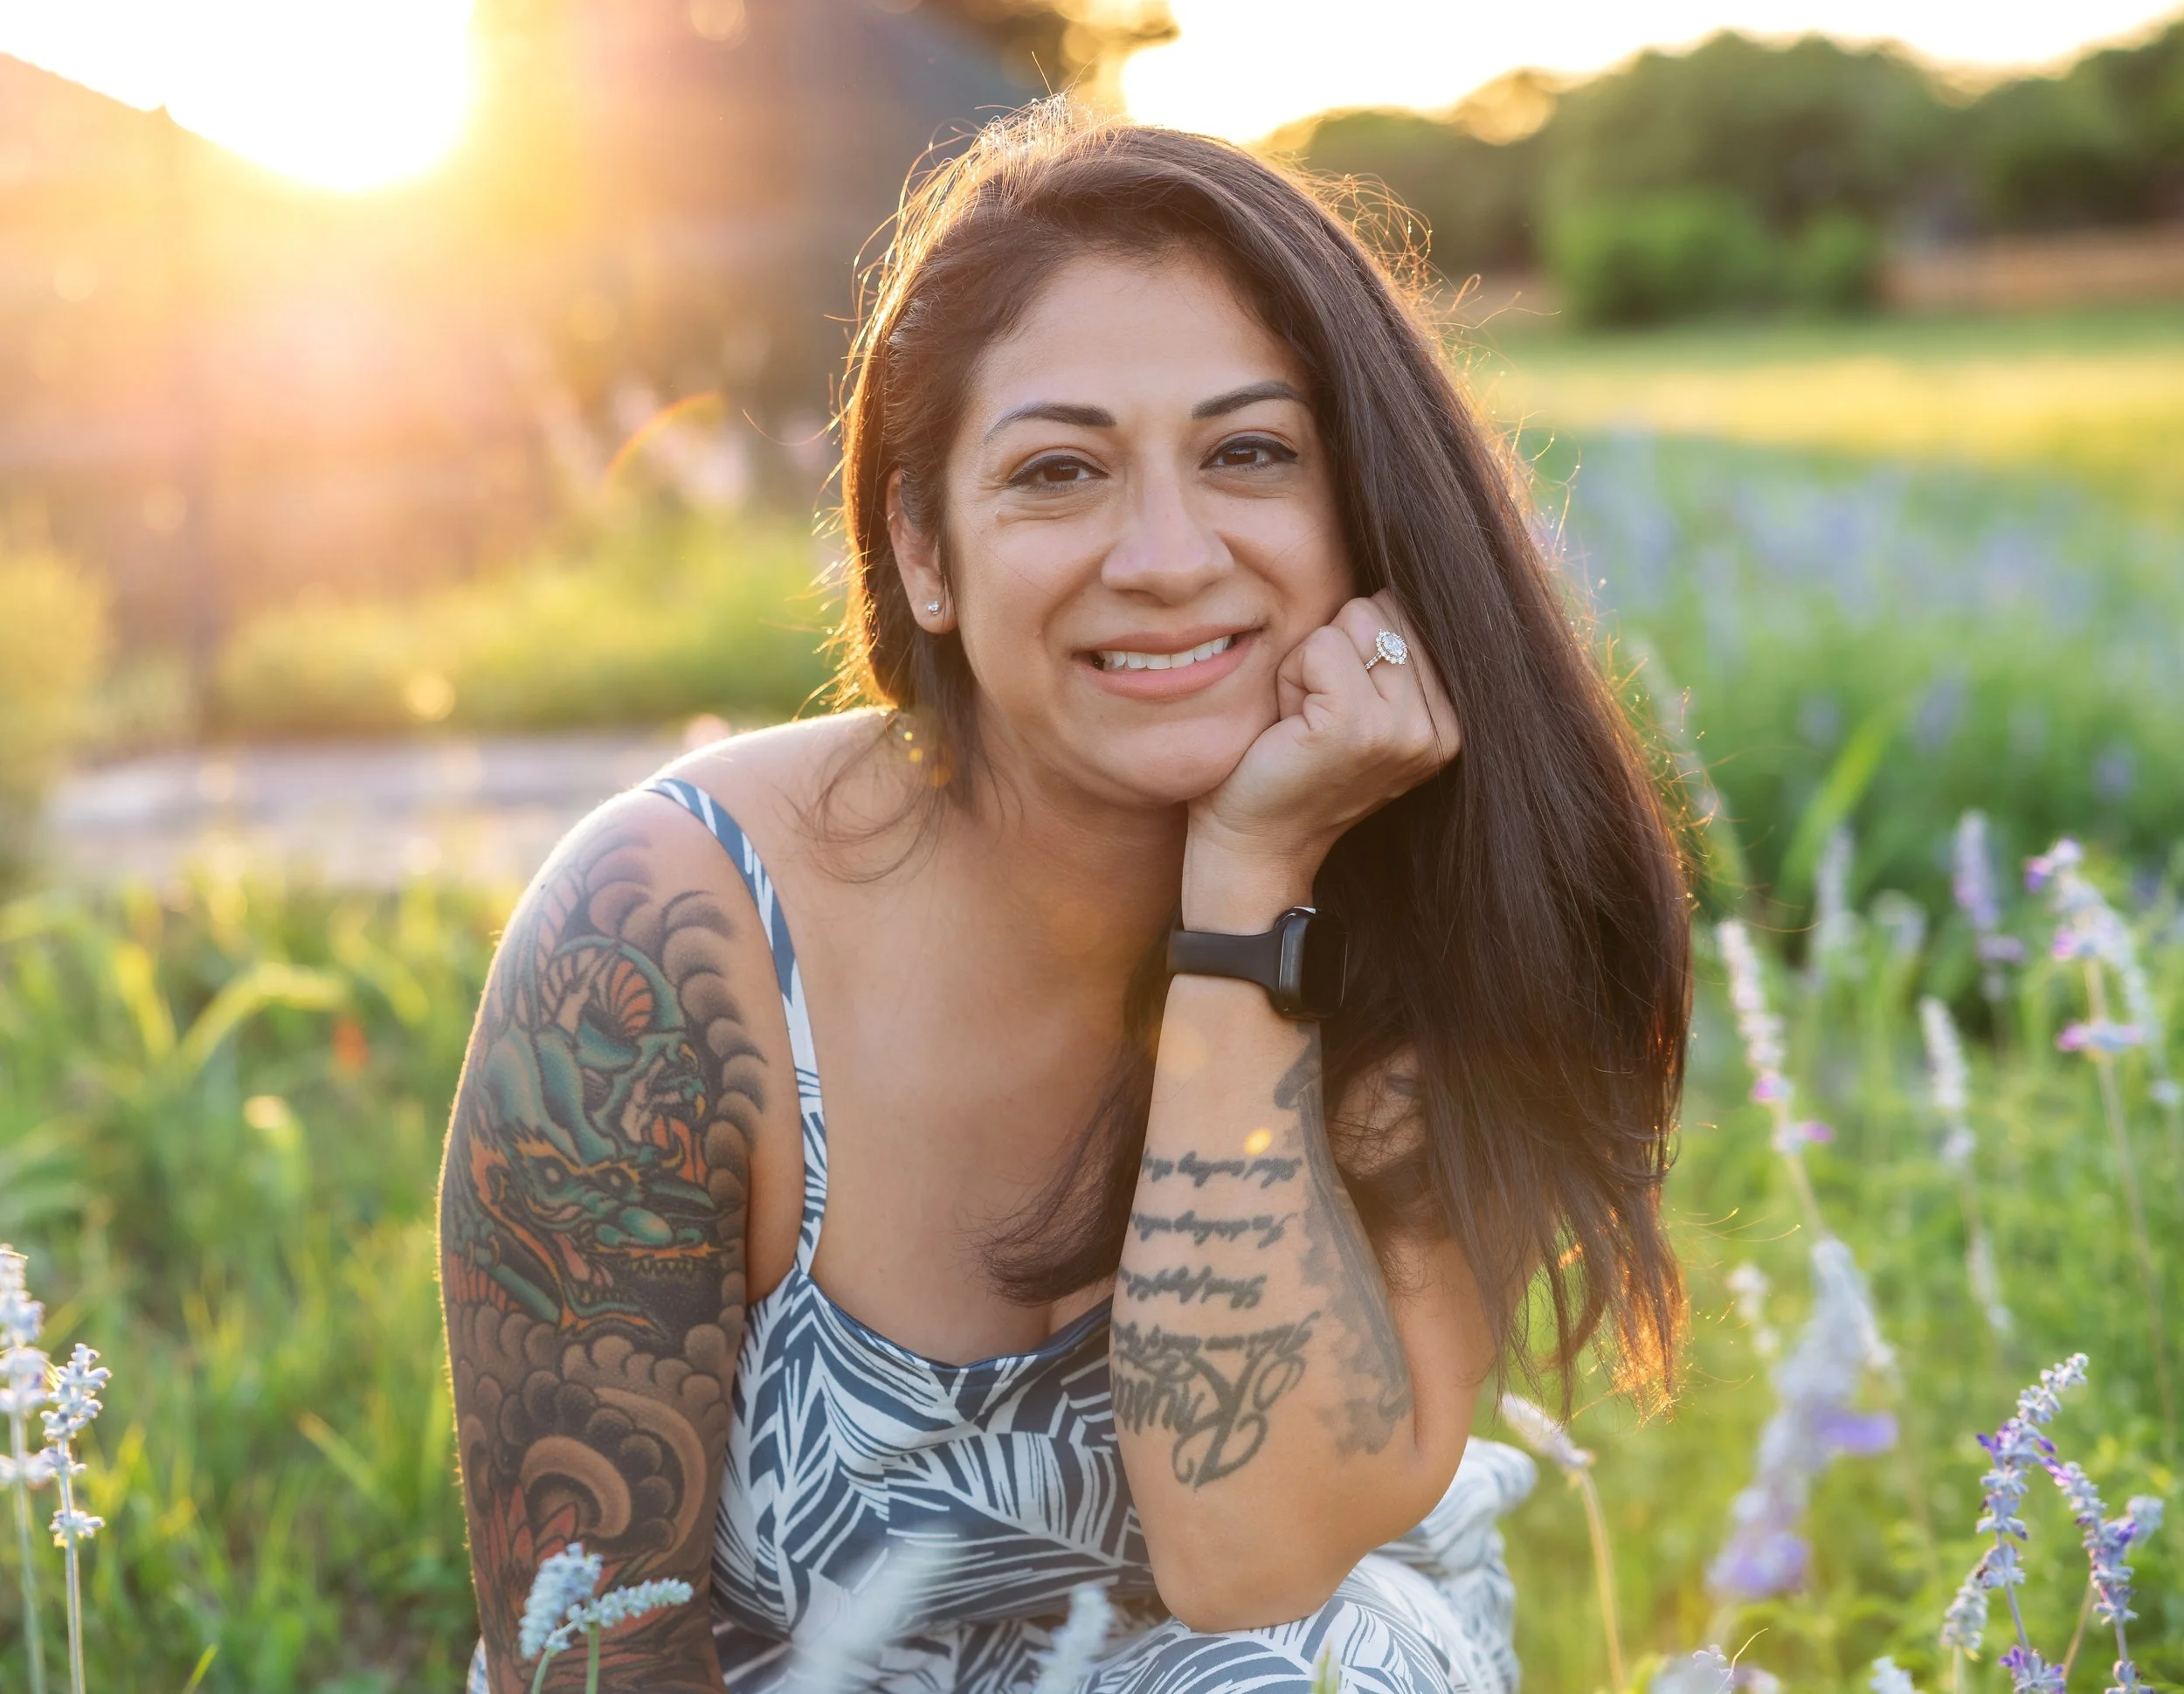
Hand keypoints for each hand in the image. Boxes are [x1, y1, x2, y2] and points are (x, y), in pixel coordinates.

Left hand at [1183, 594, 1459, 929]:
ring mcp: (1405, 729)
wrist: (1256, 846)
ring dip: (1309, 664)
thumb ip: (1386, 649)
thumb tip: (1399, 566)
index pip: (1406, 610)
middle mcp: (1443, 725)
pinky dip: (1291, 678)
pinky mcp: (1357, 728)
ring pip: (1351, 623)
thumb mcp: (1358, 703)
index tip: (1336, 709)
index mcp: (1451, 717)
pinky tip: (1290, 727)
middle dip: (1332, 649)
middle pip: (1381, 609)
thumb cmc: (1292, 766)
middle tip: (1314, 716)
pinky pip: (1320, 648)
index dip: (1353, 645)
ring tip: (1303, 722)